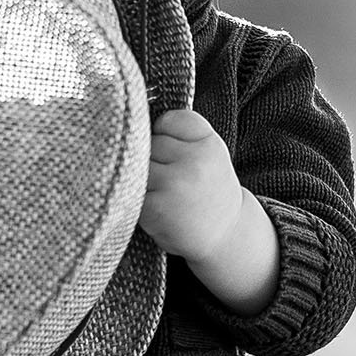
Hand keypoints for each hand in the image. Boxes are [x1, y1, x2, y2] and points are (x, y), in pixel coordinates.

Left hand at [138, 109, 242, 261]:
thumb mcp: (209, 153)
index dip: (165, 135)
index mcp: (208, 144)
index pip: (168, 120)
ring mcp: (174, 184)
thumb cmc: (208, 189)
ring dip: (142, 179)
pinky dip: (136, 200)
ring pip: (137, 166)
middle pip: (149, 143)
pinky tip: (157, 209)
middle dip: (153, 158)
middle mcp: (194, 161)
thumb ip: (180, 134)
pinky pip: (130, 191)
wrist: (225, 235)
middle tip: (172, 179)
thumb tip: (134, 125)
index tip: (177, 153)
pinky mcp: (156, 208)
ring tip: (163, 194)